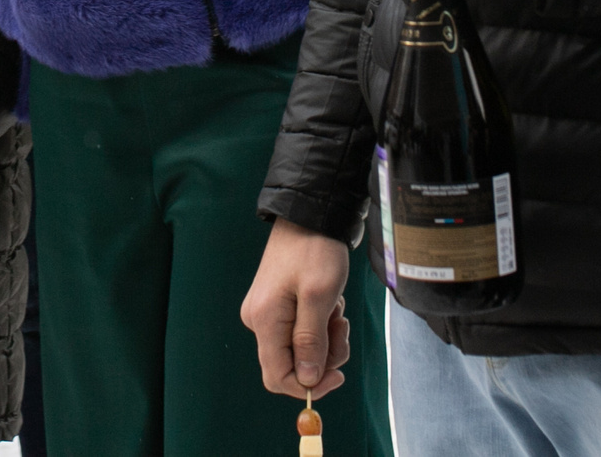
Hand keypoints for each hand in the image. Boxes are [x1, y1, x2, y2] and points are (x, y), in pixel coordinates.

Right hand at [242, 217, 352, 396]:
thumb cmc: (315, 251)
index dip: (308, 385)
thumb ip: (312, 342)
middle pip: (291, 365)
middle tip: (341, 328)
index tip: (339, 376)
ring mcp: (267, 313)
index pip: (278, 376)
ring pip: (300, 350)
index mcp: (264, 320)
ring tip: (337, 309)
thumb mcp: (320, 298)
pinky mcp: (278, 306)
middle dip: (322, 357)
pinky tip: (330, 303)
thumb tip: (307, 380)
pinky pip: (301, 332)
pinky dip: (321, 325)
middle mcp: (259, 320)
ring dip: (326, 339)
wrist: (310, 215)